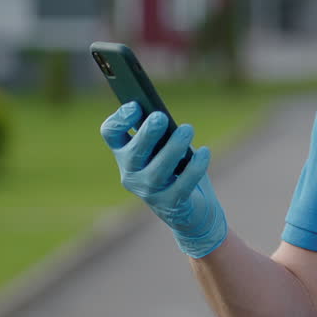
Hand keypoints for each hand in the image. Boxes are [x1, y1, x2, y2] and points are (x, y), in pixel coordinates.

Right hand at [100, 102, 227, 257]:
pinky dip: (194, 168)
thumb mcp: (168, 147)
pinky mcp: (171, 204)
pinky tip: (205, 152)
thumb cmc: (178, 169)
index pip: (111, 133)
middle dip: (146, 135)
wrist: (191, 211)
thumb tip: (165, 117)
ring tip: (187, 130)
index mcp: (126, 153)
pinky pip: (182, 185)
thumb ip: (164, 133)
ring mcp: (149, 191)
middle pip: (132, 152)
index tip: (135, 105)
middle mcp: (131, 173)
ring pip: (157, 170)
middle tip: (160, 117)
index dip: (119, 119)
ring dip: (173, 148)